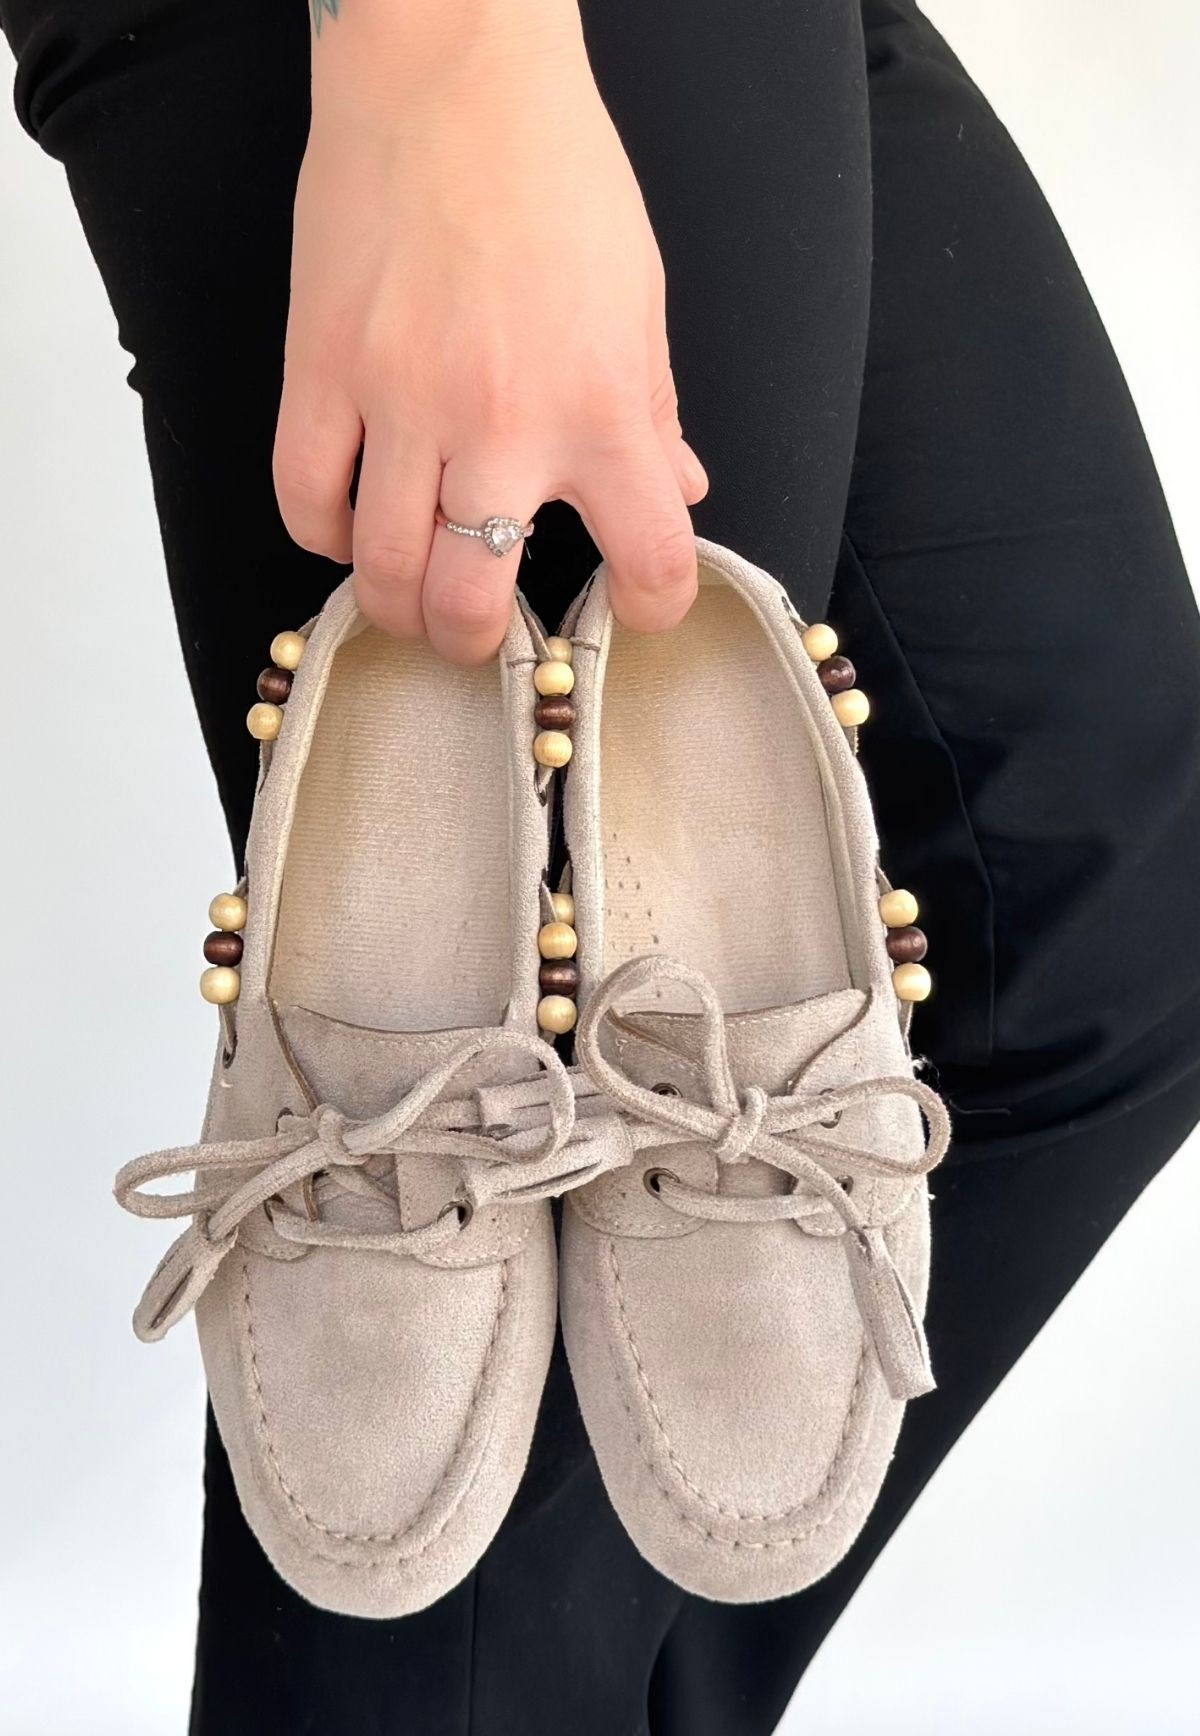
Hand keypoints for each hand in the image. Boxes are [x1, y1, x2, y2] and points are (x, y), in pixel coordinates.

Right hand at [274, 13, 706, 662]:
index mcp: (602, 410)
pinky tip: (350, 521)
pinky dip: (325, 533)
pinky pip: (304, 497)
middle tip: (477, 630)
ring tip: (410, 598)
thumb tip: (680, 490)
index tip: (636, 603)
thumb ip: (655, 415)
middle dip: (475, 645)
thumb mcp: (638, 302)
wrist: (451, 72)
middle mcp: (502, 424)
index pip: (650, 563)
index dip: (653, 607)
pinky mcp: (319, 368)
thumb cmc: (557, 177)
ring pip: (381, 572)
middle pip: (471, 606)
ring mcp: (400, 401)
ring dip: (396, 610)